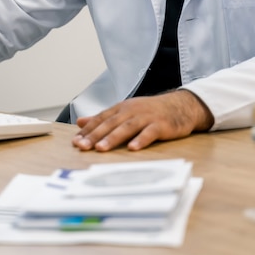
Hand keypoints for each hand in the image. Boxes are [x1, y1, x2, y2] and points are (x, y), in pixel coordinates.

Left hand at [71, 90, 213, 151]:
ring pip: (127, 128)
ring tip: (101, 148)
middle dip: (95, 135)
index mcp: (121, 108)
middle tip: (82, 146)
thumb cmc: (150, 111)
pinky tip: (133, 148)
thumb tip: (80, 122)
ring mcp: (146, 117)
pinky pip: (149, 133)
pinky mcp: (160, 125)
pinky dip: (141, 140)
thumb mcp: (124, 111)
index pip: (101, 119)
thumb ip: (103, 118)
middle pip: (110, 123)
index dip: (88, 130)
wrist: (179, 106)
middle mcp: (131, 111)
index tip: (76, 141)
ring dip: (113, 138)